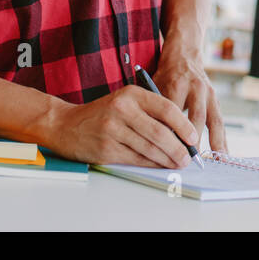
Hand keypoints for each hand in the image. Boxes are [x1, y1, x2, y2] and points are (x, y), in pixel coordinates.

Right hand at [55, 85, 198, 167]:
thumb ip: (150, 112)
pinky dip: (151, 164)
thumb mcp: (125, 102)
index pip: (166, 108)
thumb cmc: (103, 114)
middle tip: (188, 158)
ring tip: (177, 163)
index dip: (183, 125)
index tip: (193, 137)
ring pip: (149, 148)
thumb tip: (180, 134)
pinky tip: (160, 165)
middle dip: (178, 148)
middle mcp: (122, 109)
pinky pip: (136, 159)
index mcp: (131, 94)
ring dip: (167, 159)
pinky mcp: (106, 148)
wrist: (65, 125)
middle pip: (160, 132)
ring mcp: (112, 129)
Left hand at [155, 46, 226, 152]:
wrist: (184, 55)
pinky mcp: (216, 99)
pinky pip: (220, 122)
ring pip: (212, 120)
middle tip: (187, 162)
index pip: (173, 112)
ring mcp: (209, 93)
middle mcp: (195, 88)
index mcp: (176, 83)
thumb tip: (153, 137)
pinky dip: (223, 139)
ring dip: (213, 142)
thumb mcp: (155, 85)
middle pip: (195, 117)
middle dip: (192, 141)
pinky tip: (224, 155)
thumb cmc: (165, 75)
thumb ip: (155, 107)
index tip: (166, 152)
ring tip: (213, 162)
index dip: (171, 132)